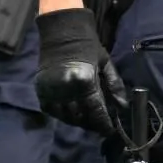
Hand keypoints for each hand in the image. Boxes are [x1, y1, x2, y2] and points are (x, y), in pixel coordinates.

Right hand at [35, 8, 127, 135]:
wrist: (62, 31)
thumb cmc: (87, 46)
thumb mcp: (106, 63)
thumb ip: (115, 85)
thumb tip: (122, 106)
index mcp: (84, 81)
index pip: (96, 111)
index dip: (104, 124)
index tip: (110, 131)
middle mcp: (66, 89)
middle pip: (81, 117)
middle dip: (92, 123)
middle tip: (99, 124)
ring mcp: (51, 90)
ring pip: (65, 116)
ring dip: (77, 121)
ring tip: (86, 120)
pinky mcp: (41, 89)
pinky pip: (51, 111)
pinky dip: (61, 114)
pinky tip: (70, 112)